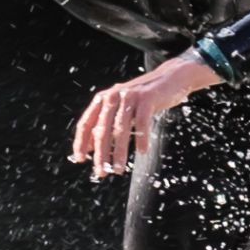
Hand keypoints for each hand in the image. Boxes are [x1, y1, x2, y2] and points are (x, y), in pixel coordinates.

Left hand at [71, 52, 222, 177]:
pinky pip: (142, 123)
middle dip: (101, 154)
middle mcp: (113, 96)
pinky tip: (142, 152)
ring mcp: (129, 96)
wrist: (170, 77)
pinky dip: (141, 139)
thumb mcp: (121, 108)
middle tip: (102, 172)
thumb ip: (105, 124)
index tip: (79, 160)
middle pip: (101, 130)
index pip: (85, 124)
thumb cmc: (144, 98)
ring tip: (119, 169)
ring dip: (119, 153)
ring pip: (121, 130)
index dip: (81, 143)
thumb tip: (90, 149)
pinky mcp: (146, 98)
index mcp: (102, 99)